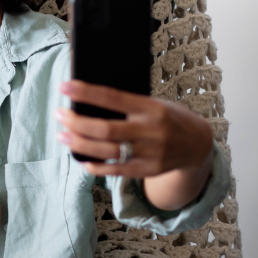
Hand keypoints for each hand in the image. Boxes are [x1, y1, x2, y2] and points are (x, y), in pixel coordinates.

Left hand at [56, 80, 213, 177]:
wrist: (198, 145)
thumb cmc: (168, 118)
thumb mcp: (154, 103)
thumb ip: (127, 105)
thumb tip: (88, 103)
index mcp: (152, 108)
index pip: (113, 97)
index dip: (86, 92)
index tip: (65, 86)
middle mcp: (152, 131)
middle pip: (106, 128)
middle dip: (77, 122)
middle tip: (59, 114)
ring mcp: (151, 153)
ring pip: (107, 150)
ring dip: (80, 144)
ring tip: (62, 135)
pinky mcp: (149, 170)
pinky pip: (117, 170)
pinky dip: (96, 166)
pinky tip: (81, 159)